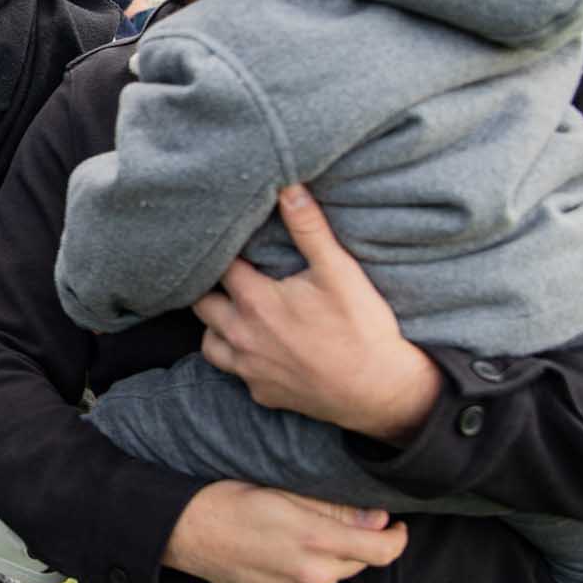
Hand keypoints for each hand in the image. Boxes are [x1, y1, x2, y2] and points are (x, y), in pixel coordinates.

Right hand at [163, 481, 408, 582]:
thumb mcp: (286, 492)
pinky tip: (284, 555)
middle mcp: (313, 574)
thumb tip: (378, 520)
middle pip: (360, 561)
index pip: (383, 550)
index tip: (396, 527)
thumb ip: (336, 509)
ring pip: (336, 575)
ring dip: (332, 558)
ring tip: (299, 536)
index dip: (397, 539)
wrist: (189, 533)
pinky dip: (311, 574)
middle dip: (358, 542)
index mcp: (317, 540)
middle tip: (333, 521)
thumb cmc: (233, 501)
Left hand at [192, 185, 441, 443]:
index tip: (227, 240)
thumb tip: (289, 188)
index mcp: (254, 302)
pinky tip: (257, 348)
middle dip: (209, 287)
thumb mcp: (339, 270)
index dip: (222, 251)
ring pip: (209, 343)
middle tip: (226, 274)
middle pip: (201, 305)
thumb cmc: (361, 328)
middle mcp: (241, 337)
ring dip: (216, 326)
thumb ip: (309, 228)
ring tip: (234, 310)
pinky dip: (239, 359)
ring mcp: (249, 370)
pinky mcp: (262, 394)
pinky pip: (235, 374)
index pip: (218, 267)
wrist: (381, 391)